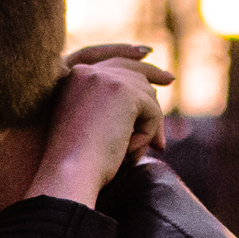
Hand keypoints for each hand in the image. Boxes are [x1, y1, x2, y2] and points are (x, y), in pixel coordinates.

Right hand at [29, 53, 167, 205]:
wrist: (68, 173)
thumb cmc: (76, 162)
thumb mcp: (90, 126)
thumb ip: (111, 108)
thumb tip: (148, 101)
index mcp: (73, 77)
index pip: (113, 63)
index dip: (135, 66)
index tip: (157, 72)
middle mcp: (87, 71)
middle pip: (133, 72)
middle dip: (152, 84)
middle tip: (170, 81)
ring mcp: (105, 78)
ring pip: (146, 94)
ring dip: (146, 124)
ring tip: (131, 154)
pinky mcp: (122, 91)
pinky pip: (152, 111)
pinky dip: (148, 134)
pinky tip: (129, 153)